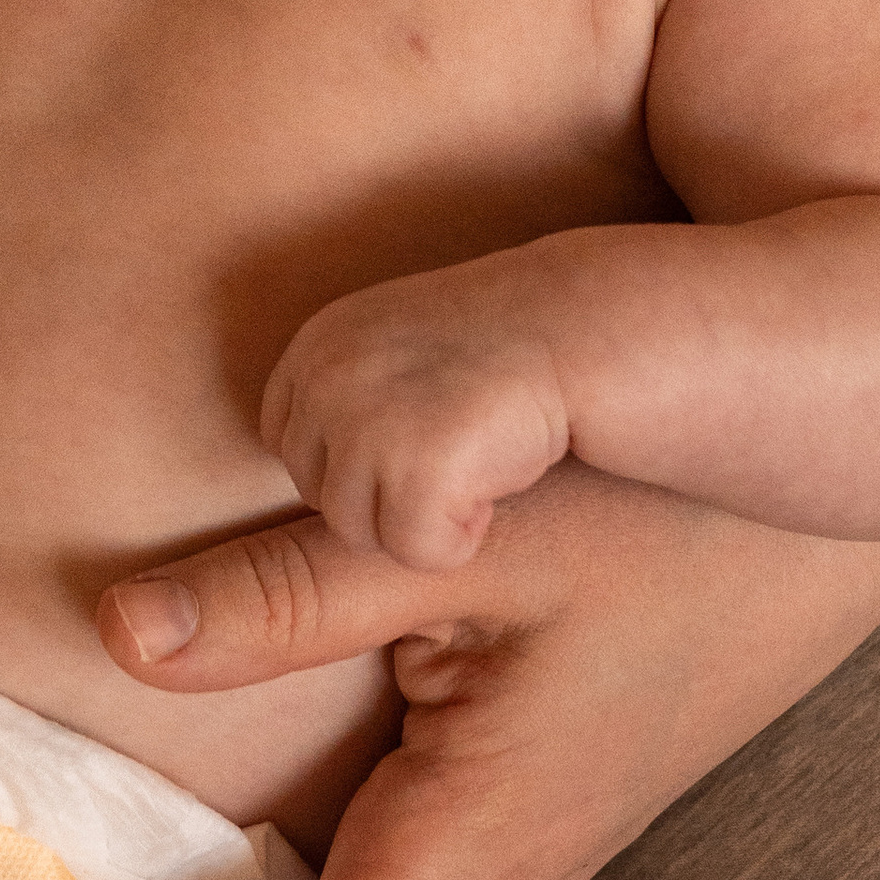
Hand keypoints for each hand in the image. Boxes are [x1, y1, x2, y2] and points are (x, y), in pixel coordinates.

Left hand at [261, 251, 569, 570]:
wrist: (589, 328)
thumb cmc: (504, 350)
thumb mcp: (396, 345)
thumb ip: (346, 391)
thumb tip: (313, 466)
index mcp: (318, 344)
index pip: (290, 444)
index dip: (356, 463)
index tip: (419, 443)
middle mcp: (327, 376)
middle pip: (321, 494)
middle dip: (386, 495)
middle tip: (459, 455)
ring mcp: (367, 421)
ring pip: (359, 533)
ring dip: (424, 519)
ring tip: (478, 465)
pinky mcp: (417, 466)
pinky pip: (414, 551)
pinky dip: (461, 539)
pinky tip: (498, 484)